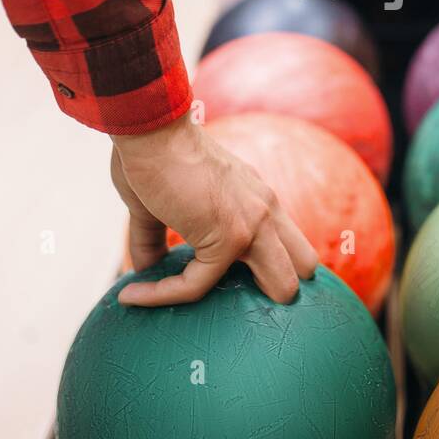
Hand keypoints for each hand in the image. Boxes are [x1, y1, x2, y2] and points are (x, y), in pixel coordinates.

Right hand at [111, 114, 317, 306]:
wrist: (148, 128)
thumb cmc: (151, 155)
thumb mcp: (158, 203)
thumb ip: (155, 238)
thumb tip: (142, 271)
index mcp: (257, 199)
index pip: (288, 243)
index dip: (269, 267)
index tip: (227, 283)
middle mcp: (266, 211)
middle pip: (306, 267)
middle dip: (276, 291)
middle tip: (226, 300)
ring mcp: (253, 226)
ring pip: (282, 288)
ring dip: (244, 309)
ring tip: (193, 308)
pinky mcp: (228, 239)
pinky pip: (197, 286)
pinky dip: (162, 296)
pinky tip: (132, 295)